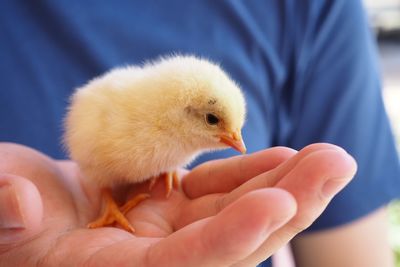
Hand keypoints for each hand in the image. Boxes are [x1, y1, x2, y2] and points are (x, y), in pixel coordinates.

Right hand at [0, 143, 355, 265]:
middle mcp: (153, 261)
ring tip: (326, 155)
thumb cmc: (12, 224)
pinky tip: (281, 157)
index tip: (278, 205)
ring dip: (282, 181)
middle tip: (334, 164)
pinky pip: (218, 192)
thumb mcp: (5, 224)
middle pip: (233, 241)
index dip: (231, 241)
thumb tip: (15, 197)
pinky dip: (249, 174)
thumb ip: (8, 215)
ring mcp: (168, 233)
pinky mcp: (171, 208)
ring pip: (236, 212)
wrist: (27, 212)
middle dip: (286, 204)